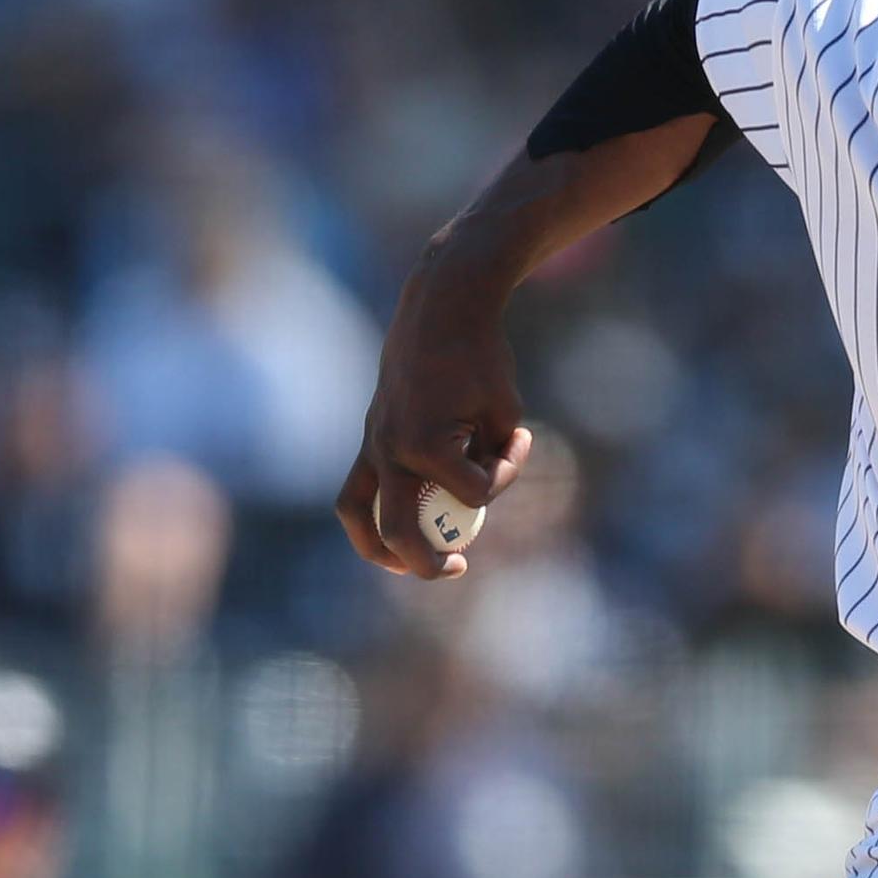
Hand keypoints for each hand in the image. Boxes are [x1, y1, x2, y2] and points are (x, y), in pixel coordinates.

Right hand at [338, 280, 530, 580]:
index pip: (474, 492)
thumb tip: (479, 497)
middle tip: (458, 568)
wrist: (440, 309)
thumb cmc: (481, 356)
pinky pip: (356, 486)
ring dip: (378, 549)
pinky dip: (371, 513)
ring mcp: (373, 442)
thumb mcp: (504, 410)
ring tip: (407, 564)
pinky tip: (397, 526)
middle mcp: (390, 449)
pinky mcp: (369, 435)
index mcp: (426, 445)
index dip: (507, 474)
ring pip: (356, 513)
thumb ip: (494, 459)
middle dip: (427, 561)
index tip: (522, 440)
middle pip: (397, 531)